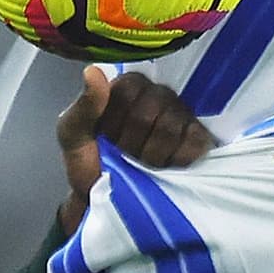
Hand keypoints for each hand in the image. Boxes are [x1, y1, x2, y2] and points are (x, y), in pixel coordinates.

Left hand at [54, 64, 214, 238]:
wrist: (106, 201)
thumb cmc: (90, 164)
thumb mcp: (72, 135)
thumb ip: (83, 105)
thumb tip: (93, 71)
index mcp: (128, 85)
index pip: (128, 90)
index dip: (114, 122)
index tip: (107, 138)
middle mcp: (158, 93)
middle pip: (148, 111)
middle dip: (131, 143)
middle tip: (125, 155)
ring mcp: (183, 114)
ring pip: (170, 128)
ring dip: (150, 156)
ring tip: (143, 164)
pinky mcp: (200, 137)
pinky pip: (193, 142)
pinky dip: (175, 161)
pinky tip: (165, 167)